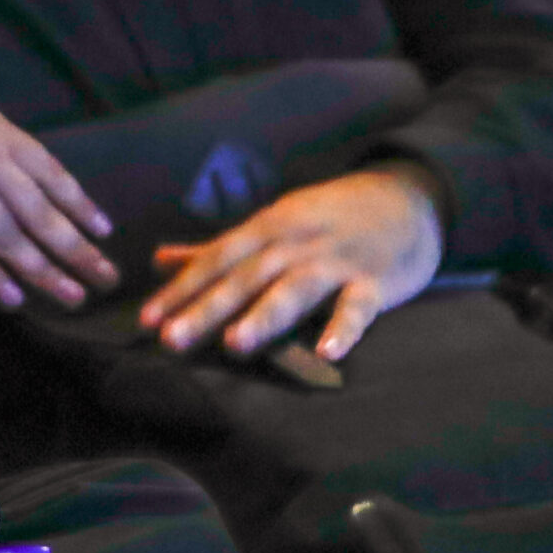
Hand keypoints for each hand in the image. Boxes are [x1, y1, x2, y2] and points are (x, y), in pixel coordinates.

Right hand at [0, 46, 115, 309]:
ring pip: (16, 240)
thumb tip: (6, 156)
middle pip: (45, 215)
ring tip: (73, 297)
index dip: (81, 205)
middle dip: (80, 250)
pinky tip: (13, 300)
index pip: (54, 175)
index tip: (105, 230)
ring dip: (47, 273)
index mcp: (0, 134)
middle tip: (108, 278)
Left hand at [142, 167, 443, 362]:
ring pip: (295, 288)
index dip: (180, 290)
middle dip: (206, 308)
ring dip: (264, 316)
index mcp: (266, 228)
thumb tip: (158, 260)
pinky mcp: (376, 281)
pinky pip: (358, 307)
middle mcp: (295, 242)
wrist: (405, 199)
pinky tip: (328, 353)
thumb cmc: (327, 218)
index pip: (215, 261)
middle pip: (245, 277)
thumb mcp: (270, 224)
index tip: (146, 320)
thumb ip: (215, 248)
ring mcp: (336, 260)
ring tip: (234, 344)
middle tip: (170, 340)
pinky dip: (344, 328)